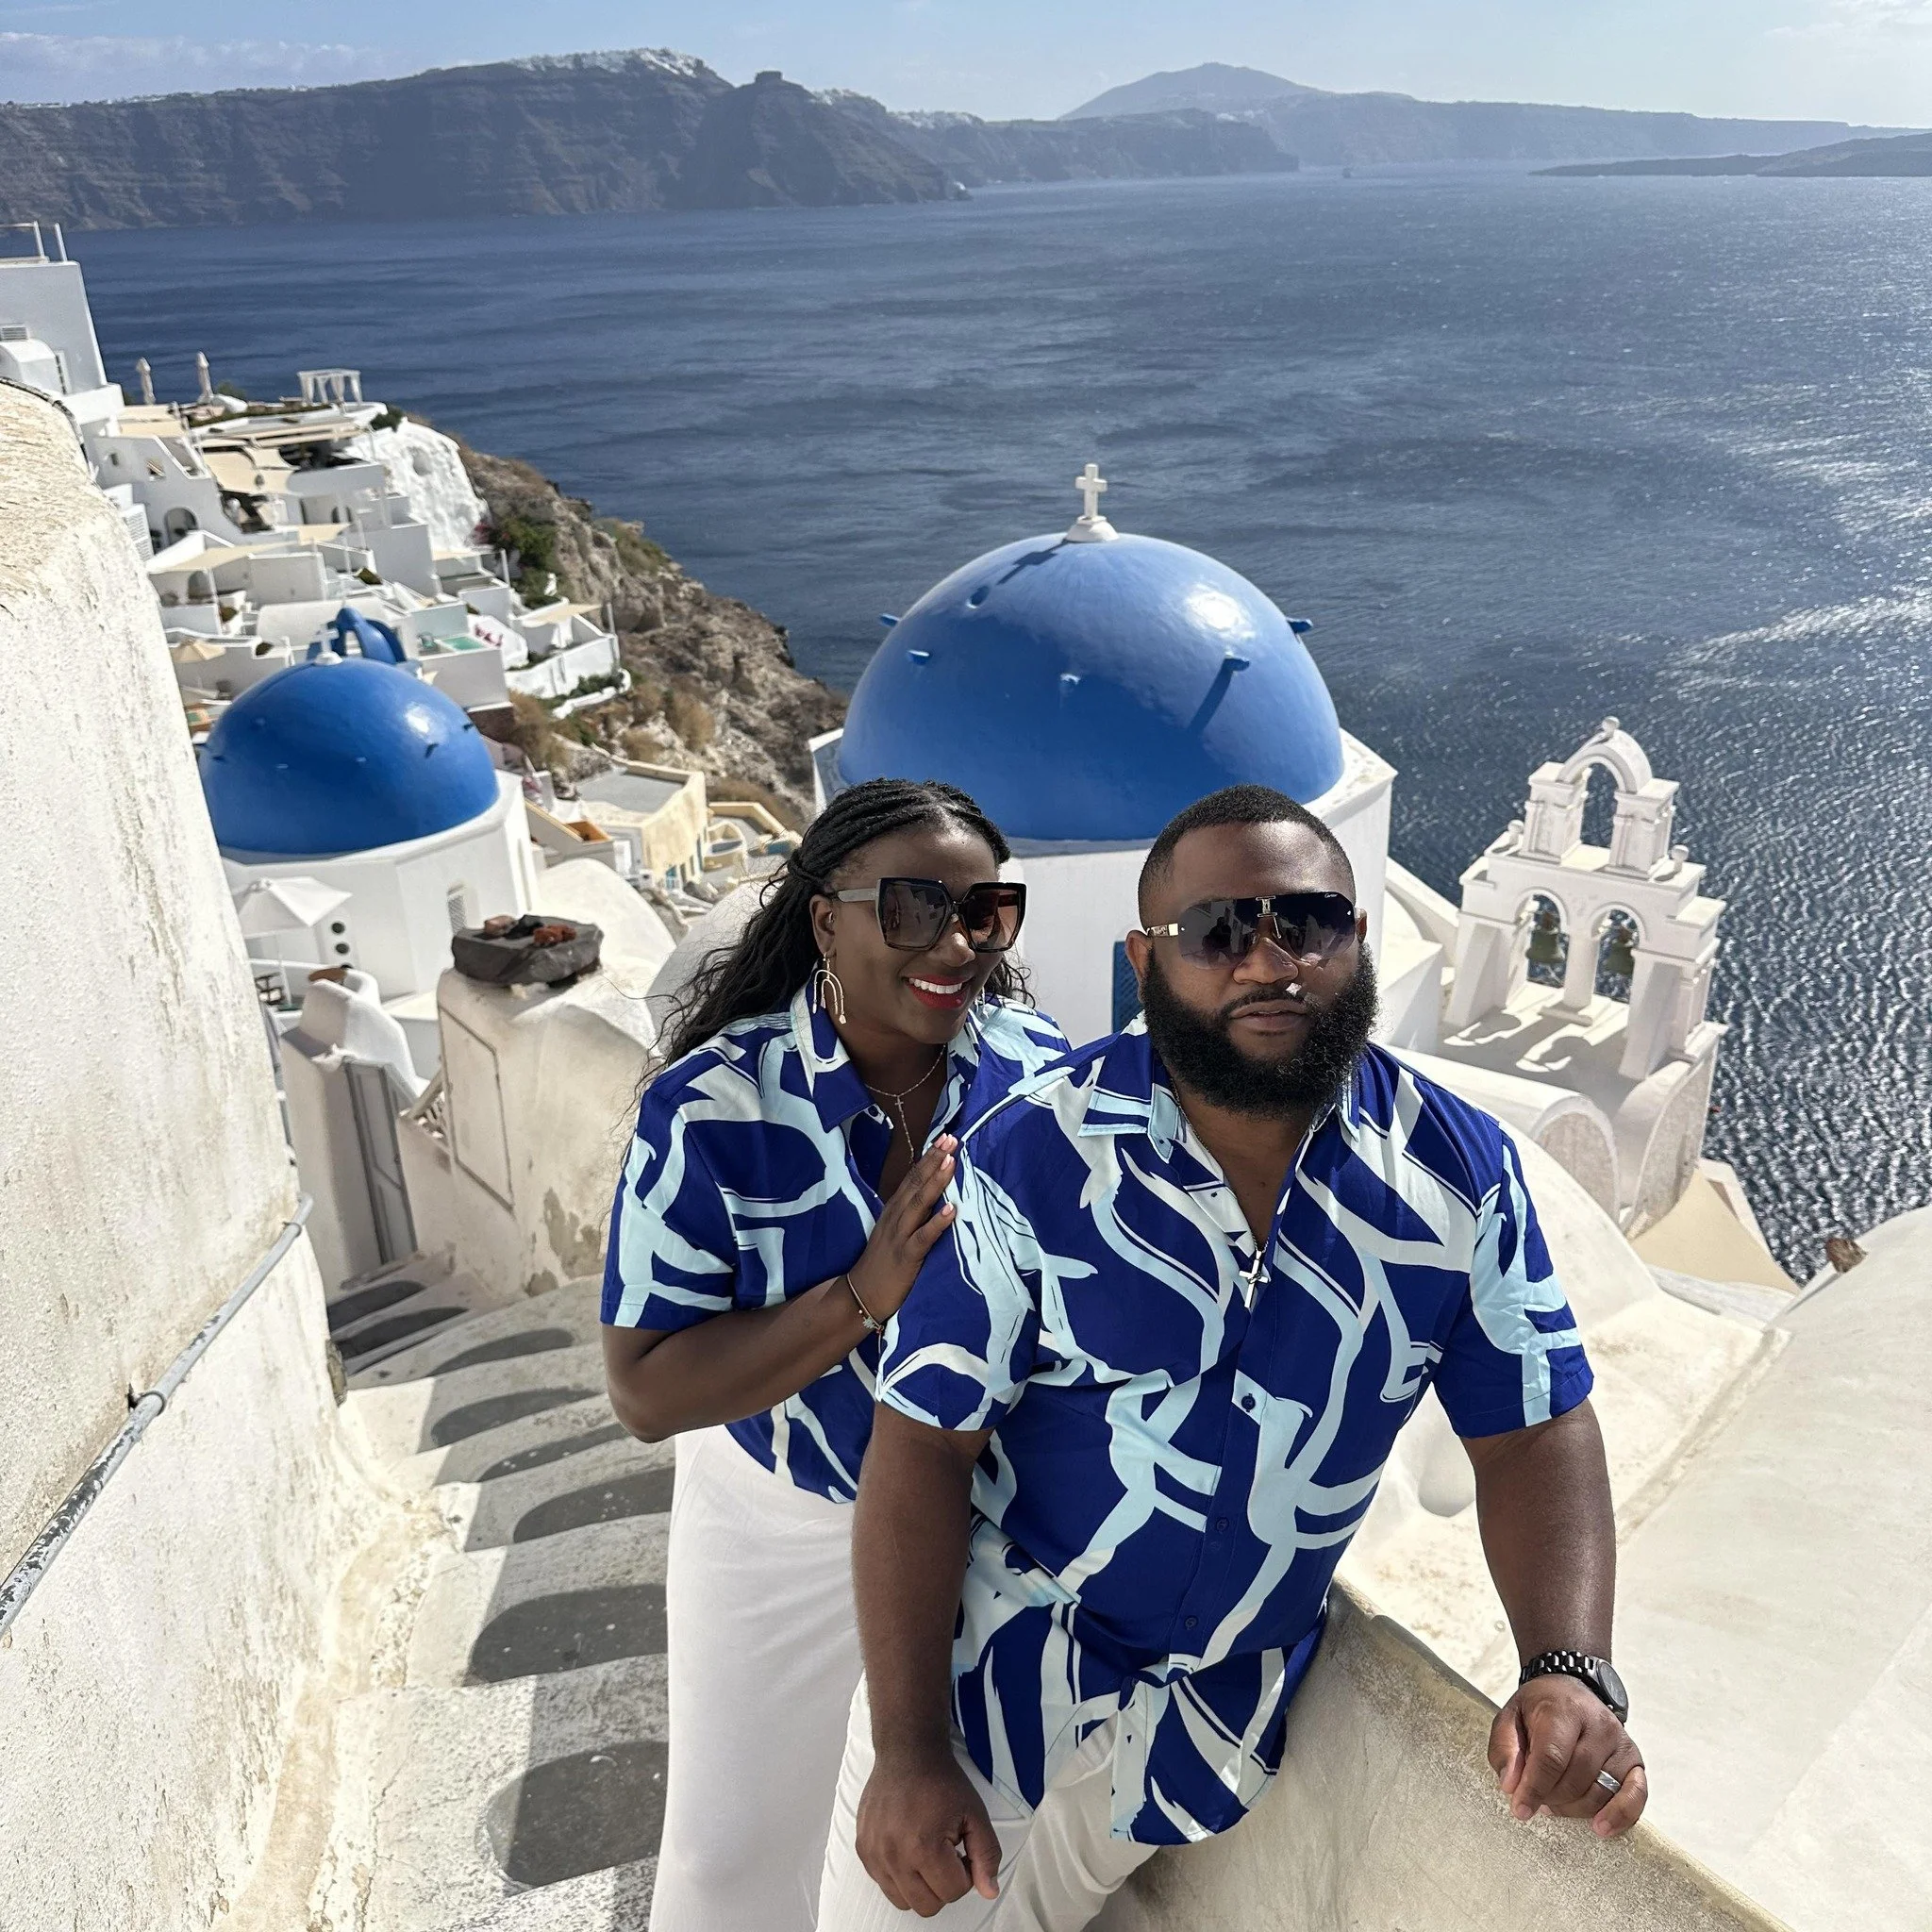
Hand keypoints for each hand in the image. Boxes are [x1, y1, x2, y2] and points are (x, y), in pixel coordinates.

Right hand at [849, 1136, 956, 1323]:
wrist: (861, 1294)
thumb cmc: (882, 1262)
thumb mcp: (893, 1230)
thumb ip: (908, 1212)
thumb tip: (929, 1192)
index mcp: (893, 1210)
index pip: (911, 1178)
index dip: (927, 1158)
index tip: (944, 1138)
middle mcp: (895, 1217)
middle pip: (915, 1183)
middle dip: (933, 1160)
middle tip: (950, 1138)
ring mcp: (899, 1235)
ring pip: (919, 1203)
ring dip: (935, 1181)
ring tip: (951, 1162)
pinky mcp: (906, 1256)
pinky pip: (924, 1237)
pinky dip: (937, 1222)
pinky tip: (951, 1209)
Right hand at [856, 1744, 1000, 1916]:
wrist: (907, 1752)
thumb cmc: (940, 1780)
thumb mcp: (974, 1815)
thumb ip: (986, 1855)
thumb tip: (989, 1890)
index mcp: (923, 1847)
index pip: (952, 1892)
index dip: (965, 1874)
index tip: (962, 1851)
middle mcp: (893, 1855)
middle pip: (927, 1906)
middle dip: (943, 1885)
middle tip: (947, 1855)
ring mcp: (874, 1854)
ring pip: (903, 1901)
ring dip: (920, 1886)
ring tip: (927, 1853)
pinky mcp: (863, 1849)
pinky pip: (884, 1884)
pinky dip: (899, 1876)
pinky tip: (909, 1849)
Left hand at [1490, 1674, 1647, 1837]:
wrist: (1569, 1692)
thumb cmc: (1538, 1710)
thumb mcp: (1509, 1718)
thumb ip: (1505, 1750)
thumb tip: (1511, 1786)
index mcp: (1564, 1710)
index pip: (1551, 1757)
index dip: (1534, 1788)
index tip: (1521, 1809)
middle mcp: (1598, 1725)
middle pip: (1575, 1780)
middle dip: (1551, 1797)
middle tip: (1536, 1797)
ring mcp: (1620, 1744)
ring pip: (1599, 1793)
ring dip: (1574, 1808)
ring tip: (1555, 1801)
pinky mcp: (1634, 1761)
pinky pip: (1635, 1796)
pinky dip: (1620, 1815)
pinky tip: (1601, 1827)